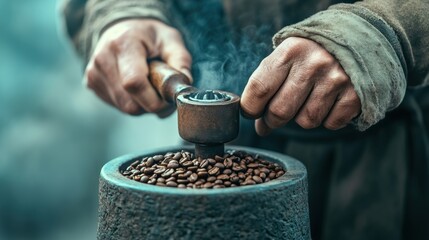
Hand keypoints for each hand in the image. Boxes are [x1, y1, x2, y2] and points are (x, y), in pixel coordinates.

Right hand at [85, 19, 191, 115]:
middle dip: (152, 104)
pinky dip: (133, 102)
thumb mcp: (171, 40)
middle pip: (130, 103)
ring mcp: (94, 73)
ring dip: (143, 105)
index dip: (155, 99)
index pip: (134, 83)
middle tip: (162, 92)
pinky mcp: (92, 83)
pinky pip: (118, 106)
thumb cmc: (149, 36)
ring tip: (150, 87)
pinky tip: (137, 88)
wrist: (123, 29)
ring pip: (125, 108)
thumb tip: (182, 86)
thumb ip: (180, 62)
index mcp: (123, 44)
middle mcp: (103, 59)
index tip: (168, 97)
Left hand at [241, 37, 360, 135]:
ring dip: (303, 117)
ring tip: (310, 99)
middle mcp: (313, 64)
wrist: (358, 39)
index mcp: (290, 51)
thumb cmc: (312, 53)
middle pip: (279, 112)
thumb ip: (269, 85)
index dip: (250, 108)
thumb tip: (261, 127)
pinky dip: (328, 118)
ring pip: (306, 121)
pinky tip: (331, 101)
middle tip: (275, 116)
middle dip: (272, 120)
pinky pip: (330, 123)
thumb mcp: (288, 56)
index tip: (250, 113)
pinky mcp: (355, 95)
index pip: (259, 88)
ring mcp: (336, 79)